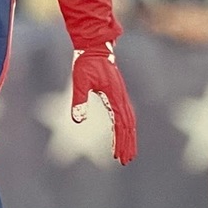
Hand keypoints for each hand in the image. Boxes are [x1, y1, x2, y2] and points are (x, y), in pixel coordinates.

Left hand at [71, 42, 136, 165]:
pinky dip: (124, 126)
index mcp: (115, 96)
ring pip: (129, 120)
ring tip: (126, 152)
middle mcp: (121, 96)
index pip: (121, 123)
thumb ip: (79, 100)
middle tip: (126, 160)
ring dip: (128, 137)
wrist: (94, 46)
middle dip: (128, 143)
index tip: (119, 155)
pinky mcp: (117, 93)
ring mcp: (120, 95)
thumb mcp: (79, 81)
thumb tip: (77, 120)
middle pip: (129, 125)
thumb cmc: (86, 62)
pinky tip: (121, 133)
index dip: (121, 140)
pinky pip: (124, 113)